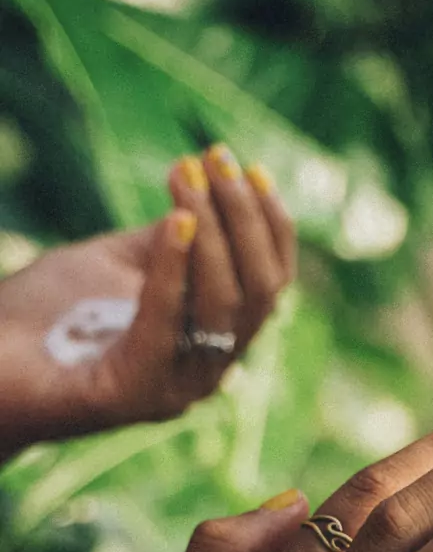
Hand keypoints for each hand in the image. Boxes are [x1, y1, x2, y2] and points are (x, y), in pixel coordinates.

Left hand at [0, 146, 294, 457]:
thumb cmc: (42, 318)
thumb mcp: (117, 265)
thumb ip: (165, 245)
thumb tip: (208, 196)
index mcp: (214, 341)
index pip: (269, 282)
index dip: (270, 225)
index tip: (250, 167)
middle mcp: (209, 370)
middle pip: (260, 291)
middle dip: (245, 218)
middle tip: (219, 157)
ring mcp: (177, 387)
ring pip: (226, 304)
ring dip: (214, 230)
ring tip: (188, 174)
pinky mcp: (137, 394)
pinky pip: (169, 323)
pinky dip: (177, 268)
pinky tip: (177, 219)